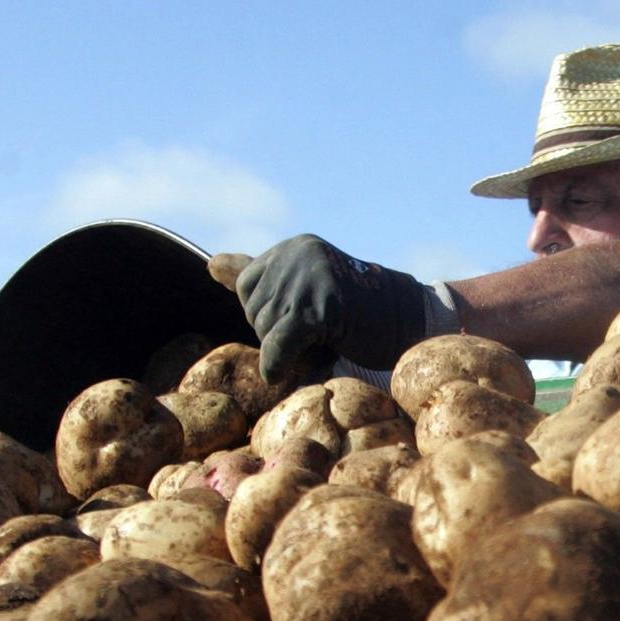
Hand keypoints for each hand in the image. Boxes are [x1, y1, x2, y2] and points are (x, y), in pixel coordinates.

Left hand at [234, 234, 428, 382]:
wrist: (408, 322)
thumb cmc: (360, 312)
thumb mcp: (306, 289)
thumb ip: (262, 278)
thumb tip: (211, 263)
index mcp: (292, 248)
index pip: (247, 286)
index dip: (269, 314)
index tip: (304, 318)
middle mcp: (297, 255)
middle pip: (256, 311)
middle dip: (280, 333)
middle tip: (321, 332)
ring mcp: (309, 278)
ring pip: (267, 330)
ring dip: (289, 349)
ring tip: (326, 341)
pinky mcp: (320, 306)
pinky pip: (280, 341)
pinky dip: (278, 361)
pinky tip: (282, 372)